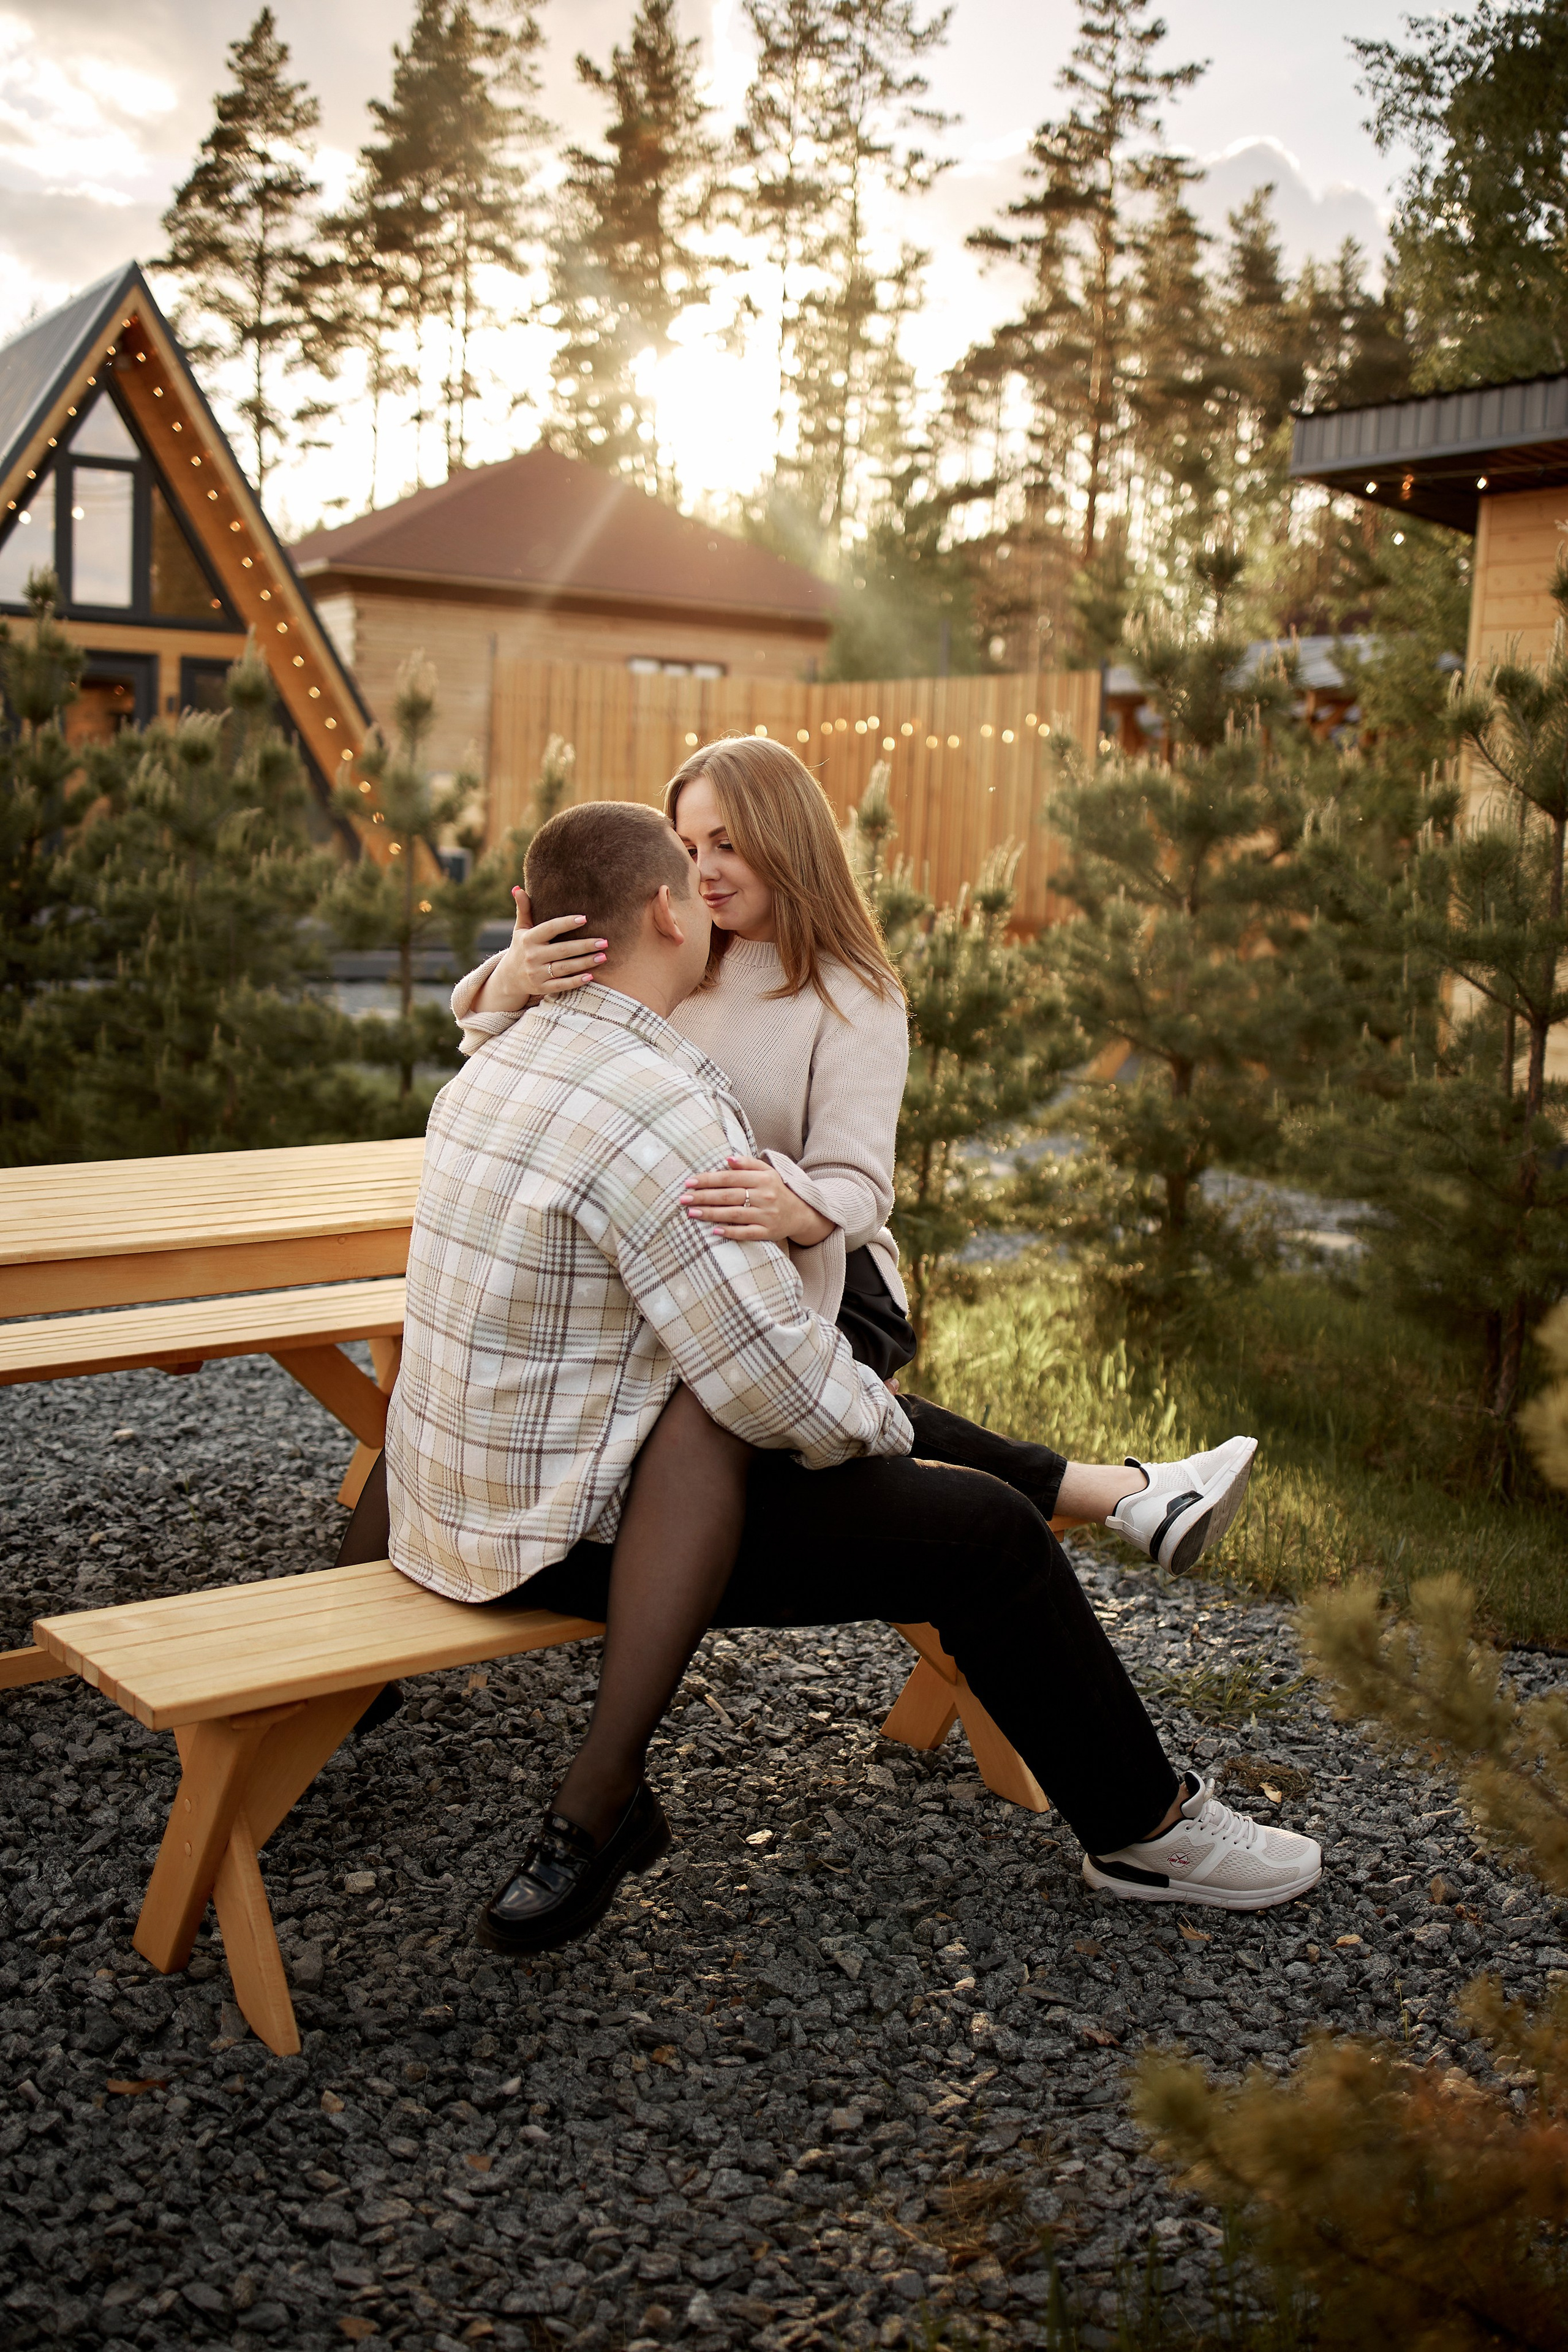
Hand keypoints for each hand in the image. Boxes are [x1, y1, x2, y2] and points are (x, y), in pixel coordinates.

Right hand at [472, 888, 606, 1012]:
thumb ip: (523, 909)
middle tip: (604, 941)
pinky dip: (576, 981)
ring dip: (585, 962)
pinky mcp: (541, 988)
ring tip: (603, 956)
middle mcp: (532, 956)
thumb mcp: (520, 928)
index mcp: (528, 939)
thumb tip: (517, 888)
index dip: (567, 923)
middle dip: (585, 945)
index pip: (550, 929)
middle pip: (563, 950)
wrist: (509, 978)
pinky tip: (591, 976)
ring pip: (565, 968)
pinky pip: (561, 985)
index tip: (585, 918)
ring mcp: (536, 974)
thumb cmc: (521, 947)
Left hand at [680, 1153, 834, 1246]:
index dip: (707, 1180)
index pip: (729, 1178)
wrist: (799, 1213)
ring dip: (711, 1214)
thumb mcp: (767, 1172)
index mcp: (763, 1179)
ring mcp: (766, 1215)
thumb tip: (727, 1159)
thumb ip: (748, 1164)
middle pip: (728, 1196)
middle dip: (703, 1197)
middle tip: (683, 1199)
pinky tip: (715, 1230)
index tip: (689, 1182)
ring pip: (734, 1214)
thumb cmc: (776, 1190)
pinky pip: (746, 1232)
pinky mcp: (768, 1232)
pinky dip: (730, 1231)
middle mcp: (765, 1196)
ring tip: (692, 1213)